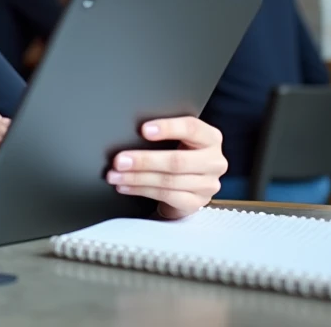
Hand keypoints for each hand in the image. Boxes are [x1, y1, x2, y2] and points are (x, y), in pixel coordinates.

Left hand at [107, 117, 225, 219]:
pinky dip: (141, 190)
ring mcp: (208, 184)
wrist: (188, 184)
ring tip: (116, 175)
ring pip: (168, 181)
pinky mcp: (197, 202)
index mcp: (210, 138)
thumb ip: (163, 134)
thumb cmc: (179, 153)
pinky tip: (126, 187)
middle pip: (177, 161)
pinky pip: (166, 197)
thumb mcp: (177, 139)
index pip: (192, 128)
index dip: (167, 128)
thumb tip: (129, 131)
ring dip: (136, 178)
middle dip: (144, 161)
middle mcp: (214, 161)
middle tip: (119, 160)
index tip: (143, 130)